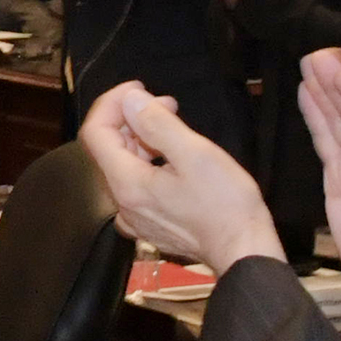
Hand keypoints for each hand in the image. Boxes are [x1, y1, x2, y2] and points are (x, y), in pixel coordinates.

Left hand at [79, 85, 284, 270]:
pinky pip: (136, 185)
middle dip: (131, 118)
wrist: (244, 252)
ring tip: (173, 124)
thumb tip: (130, 100)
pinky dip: (147, 162)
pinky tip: (172, 158)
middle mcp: (123, 203)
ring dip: (141, 139)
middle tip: (167, 103)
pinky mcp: (151, 225)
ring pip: (123, 167)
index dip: (112, 103)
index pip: (96, 133)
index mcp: (127, 183)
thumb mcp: (195, 153)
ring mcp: (136, 218)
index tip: (139, 88)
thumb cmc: (225, 204)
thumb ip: (157, 124)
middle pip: (108, 149)